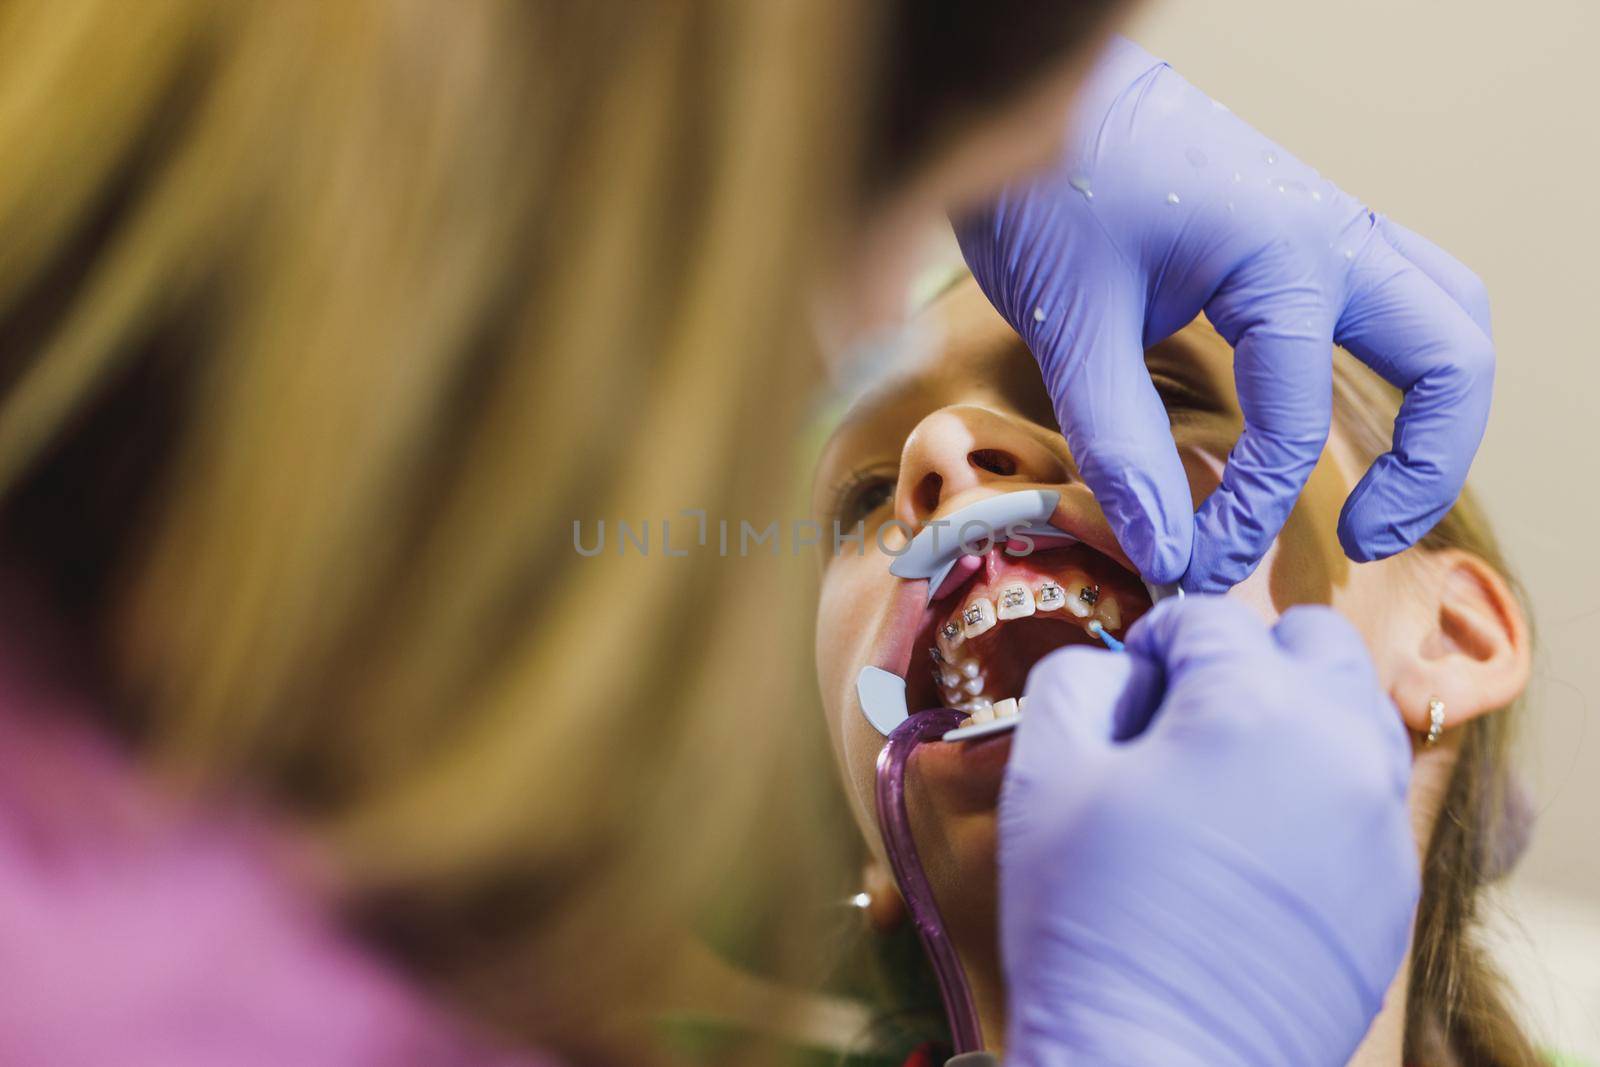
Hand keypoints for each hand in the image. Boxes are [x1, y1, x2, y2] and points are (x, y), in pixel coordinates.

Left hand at [955, 37, 1493, 591]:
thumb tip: (1167, 555)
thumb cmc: (1046, 184)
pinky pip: (1398, 296)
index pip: (1296, 423)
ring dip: (1435, 412)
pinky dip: (1400, 363)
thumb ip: (1119, 443)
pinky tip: (1339, 412)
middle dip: (1423, 467)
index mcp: (1284, 252)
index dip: (1248, 516)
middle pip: (1450, 359)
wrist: (1028, 89)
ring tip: (1379, 498)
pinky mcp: (1306, 228)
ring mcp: (1330, 223)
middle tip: (1360, 541)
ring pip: (1445, 318)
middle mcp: (1334, 232)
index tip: (1189, 566)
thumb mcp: (1071, 324)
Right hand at [1000, 596, 1417, 1066]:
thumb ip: (1080, 678)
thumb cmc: (1089, 919)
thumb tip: (1128, 669)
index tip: (1128, 686)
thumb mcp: (1045, 774)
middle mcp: (1340, 747)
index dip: (1154, 642)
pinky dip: (1317, 792)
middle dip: (1249, 658)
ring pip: (1356, 714)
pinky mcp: (1394, 888)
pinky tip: (1254, 849)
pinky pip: (1365, 798)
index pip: (1210, 619)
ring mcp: (1380, 822)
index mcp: (1251, 706)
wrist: (1156, 1065)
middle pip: (1317, 643)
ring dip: (1293, 715)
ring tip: (1224, 779)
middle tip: (1186, 718)